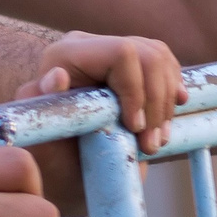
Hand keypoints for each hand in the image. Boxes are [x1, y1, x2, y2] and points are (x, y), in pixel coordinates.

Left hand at [16, 33, 185, 153]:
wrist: (63, 171)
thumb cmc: (53, 161)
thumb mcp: (45, 141)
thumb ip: (46, 111)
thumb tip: (58, 75)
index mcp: (65, 55)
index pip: (122, 53)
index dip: (137, 90)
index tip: (135, 128)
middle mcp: (88, 45)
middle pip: (148, 54)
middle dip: (156, 101)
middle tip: (150, 143)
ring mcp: (111, 50)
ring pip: (160, 58)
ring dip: (166, 103)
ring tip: (156, 140)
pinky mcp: (130, 64)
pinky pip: (164, 64)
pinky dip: (171, 92)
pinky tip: (167, 116)